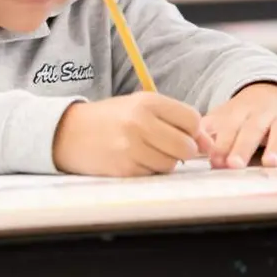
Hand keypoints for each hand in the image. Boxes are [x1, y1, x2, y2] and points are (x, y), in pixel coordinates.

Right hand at [53, 93, 206, 176]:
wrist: (69, 132)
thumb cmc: (110, 118)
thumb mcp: (139, 106)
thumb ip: (174, 118)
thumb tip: (208, 143)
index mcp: (147, 101)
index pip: (192, 119)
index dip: (195, 131)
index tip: (188, 135)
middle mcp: (140, 122)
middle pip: (186, 146)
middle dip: (183, 150)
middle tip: (168, 146)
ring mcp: (131, 147)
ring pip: (171, 164)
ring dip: (165, 161)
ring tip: (146, 151)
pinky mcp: (125, 169)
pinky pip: (153, 174)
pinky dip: (149, 170)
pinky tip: (133, 159)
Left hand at [198, 83, 276, 168]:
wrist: (272, 89)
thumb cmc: (242, 115)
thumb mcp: (222, 118)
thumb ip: (206, 132)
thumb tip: (187, 146)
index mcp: (238, 113)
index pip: (229, 128)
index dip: (221, 144)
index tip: (215, 160)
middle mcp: (261, 114)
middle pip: (252, 129)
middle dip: (243, 146)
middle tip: (234, 164)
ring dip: (275, 145)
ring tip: (269, 163)